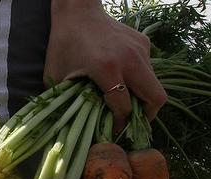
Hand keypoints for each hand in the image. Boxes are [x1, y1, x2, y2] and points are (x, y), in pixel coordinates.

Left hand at [44, 1, 166, 132]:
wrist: (77, 12)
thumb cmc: (63, 45)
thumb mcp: (57, 76)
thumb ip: (65, 100)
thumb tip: (70, 124)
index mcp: (107, 69)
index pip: (125, 107)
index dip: (120, 124)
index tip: (113, 131)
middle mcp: (130, 60)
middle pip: (156, 98)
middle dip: (147, 115)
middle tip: (133, 122)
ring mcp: (140, 50)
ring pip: (154, 84)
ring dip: (143, 97)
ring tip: (126, 103)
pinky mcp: (144, 43)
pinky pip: (148, 69)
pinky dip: (139, 80)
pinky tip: (122, 79)